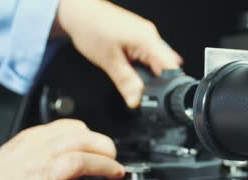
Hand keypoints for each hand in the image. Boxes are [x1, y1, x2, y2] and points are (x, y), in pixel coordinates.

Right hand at [0, 119, 124, 179]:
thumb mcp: (21, 148)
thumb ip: (47, 143)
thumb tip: (77, 145)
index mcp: (35, 138)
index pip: (72, 126)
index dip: (93, 135)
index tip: (102, 144)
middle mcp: (40, 153)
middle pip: (82, 141)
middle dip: (106, 148)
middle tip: (115, 158)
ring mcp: (42, 176)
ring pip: (82, 162)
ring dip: (105, 167)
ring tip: (117, 173)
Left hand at [53, 0, 182, 107]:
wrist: (78, 11)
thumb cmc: (90, 27)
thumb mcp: (108, 61)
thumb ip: (125, 83)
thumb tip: (135, 100)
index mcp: (147, 39)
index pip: (170, 67)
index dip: (169, 86)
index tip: (161, 98)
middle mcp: (149, 35)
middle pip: (164, 66)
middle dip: (156, 82)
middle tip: (140, 91)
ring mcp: (144, 35)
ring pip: (155, 62)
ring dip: (146, 73)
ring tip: (130, 75)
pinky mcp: (138, 36)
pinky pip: (147, 55)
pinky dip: (141, 65)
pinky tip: (129, 67)